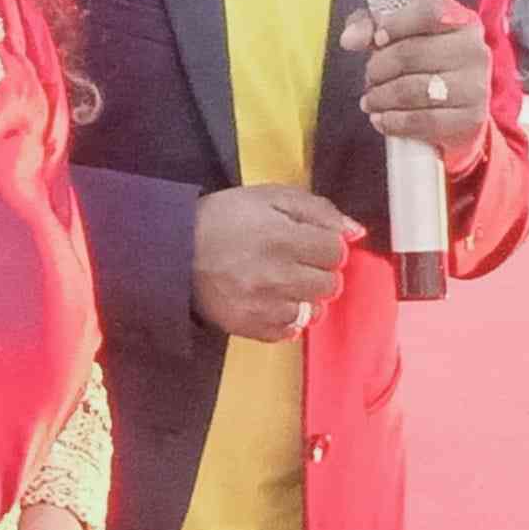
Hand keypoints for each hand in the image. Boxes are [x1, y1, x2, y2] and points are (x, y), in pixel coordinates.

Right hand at [193, 186, 362, 341]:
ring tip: (279, 284)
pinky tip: (268, 302)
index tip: (305, 242)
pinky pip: (289, 332)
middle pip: (330, 284)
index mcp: (283, 238)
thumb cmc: (221, 218)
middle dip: (317, 271)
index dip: (324, 245)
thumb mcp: (266, 197)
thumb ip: (316, 209)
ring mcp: (264, 306)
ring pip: (314, 311)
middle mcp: (278, 275)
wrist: (170, 250)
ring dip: (303, 297)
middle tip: (292, 262)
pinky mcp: (250, 327)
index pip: (336, 252)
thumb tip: (358, 233)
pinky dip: (285, 318)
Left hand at [340, 0, 490, 171]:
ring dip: (381, 96)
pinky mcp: (471, 117)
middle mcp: (474, 50)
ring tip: (371, 99)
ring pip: (413, 90)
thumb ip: (367, 26)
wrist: (453, 102)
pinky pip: (424, 120)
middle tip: (369, 77)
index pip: (430, 12)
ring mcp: (476, 85)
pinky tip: (380, 118)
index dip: (396, 25)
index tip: (378, 39)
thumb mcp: (392, 33)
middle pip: (411, 53)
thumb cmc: (418, 58)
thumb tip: (349, 39)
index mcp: (460, 20)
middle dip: (378, 68)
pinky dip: (393, 121)